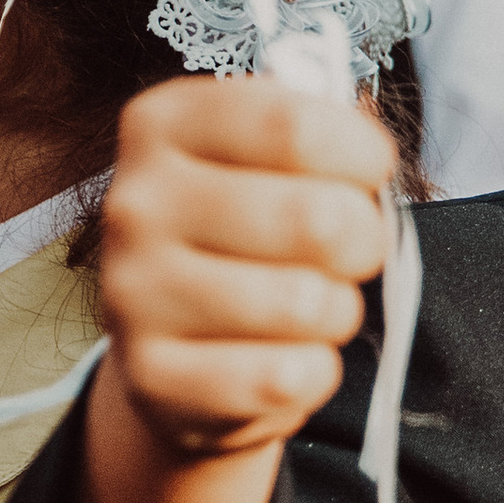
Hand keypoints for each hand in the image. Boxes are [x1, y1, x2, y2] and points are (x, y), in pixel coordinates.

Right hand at [99, 76, 393, 463]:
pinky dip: (315, 372)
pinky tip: (286, 356)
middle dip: (362, 241)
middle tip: (347, 250)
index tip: (370, 170)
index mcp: (163, 124)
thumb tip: (368, 146)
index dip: (363, 154)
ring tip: (310, 304)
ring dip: (338, 310)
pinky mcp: (152, 376)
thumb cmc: (244, 236)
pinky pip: (287, 378)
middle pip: (316, 219)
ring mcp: (133, 293)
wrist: (176, 346)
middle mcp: (136, 204)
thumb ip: (318, 134)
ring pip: (307, 303)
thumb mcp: (268, 160)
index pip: (294, 126)